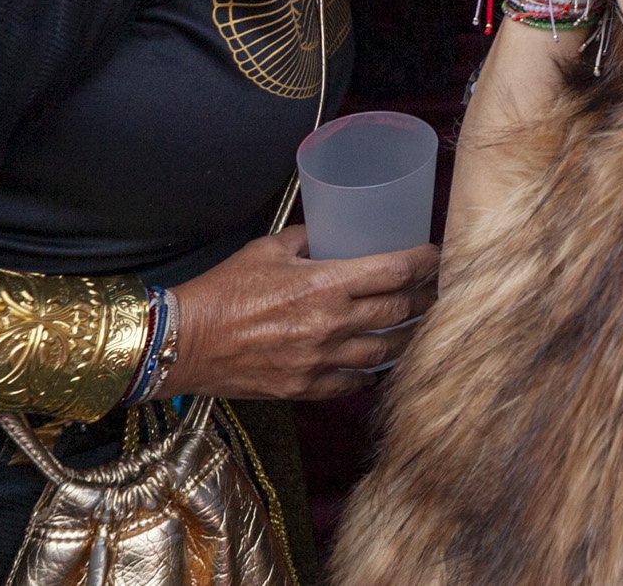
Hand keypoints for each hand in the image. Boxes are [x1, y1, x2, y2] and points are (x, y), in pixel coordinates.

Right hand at [163, 228, 436, 400]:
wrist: (182, 342)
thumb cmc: (223, 290)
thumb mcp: (268, 249)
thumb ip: (307, 239)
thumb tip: (329, 233)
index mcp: (327, 284)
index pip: (397, 271)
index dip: (427, 262)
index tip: (440, 256)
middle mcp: (333, 323)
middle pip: (400, 311)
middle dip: (426, 299)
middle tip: (438, 290)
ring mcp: (321, 360)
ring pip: (385, 351)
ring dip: (407, 337)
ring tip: (419, 327)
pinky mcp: (305, 387)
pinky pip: (353, 383)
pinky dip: (370, 374)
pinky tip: (377, 366)